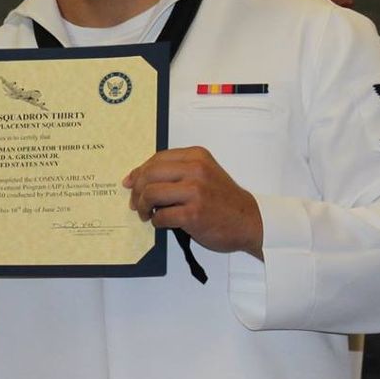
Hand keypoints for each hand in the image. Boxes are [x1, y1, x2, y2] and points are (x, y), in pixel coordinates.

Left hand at [121, 146, 262, 256]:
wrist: (248, 220)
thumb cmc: (223, 199)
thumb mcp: (204, 173)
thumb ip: (176, 172)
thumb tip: (137, 178)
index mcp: (196, 156)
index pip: (156, 159)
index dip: (139, 172)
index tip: (130, 183)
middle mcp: (196, 170)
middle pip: (149, 174)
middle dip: (137, 190)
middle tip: (136, 203)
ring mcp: (195, 191)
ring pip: (151, 193)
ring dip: (142, 206)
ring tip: (146, 214)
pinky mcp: (194, 214)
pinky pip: (161, 216)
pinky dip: (156, 221)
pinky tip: (162, 222)